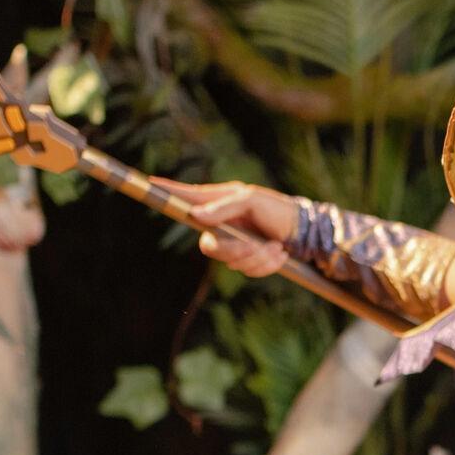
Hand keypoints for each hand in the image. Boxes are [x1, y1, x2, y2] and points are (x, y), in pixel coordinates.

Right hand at [168, 180, 296, 277]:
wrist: (304, 230)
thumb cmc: (278, 208)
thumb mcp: (252, 200)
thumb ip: (223, 207)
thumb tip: (195, 214)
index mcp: (220, 202)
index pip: (188, 197)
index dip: (169, 193)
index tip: (149, 183)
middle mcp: (223, 224)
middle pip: (210, 247)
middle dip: (237, 252)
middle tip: (258, 246)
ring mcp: (235, 243)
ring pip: (233, 263)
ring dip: (259, 258)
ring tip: (277, 247)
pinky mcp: (248, 259)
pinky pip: (249, 271)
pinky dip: (268, 265)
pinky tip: (281, 254)